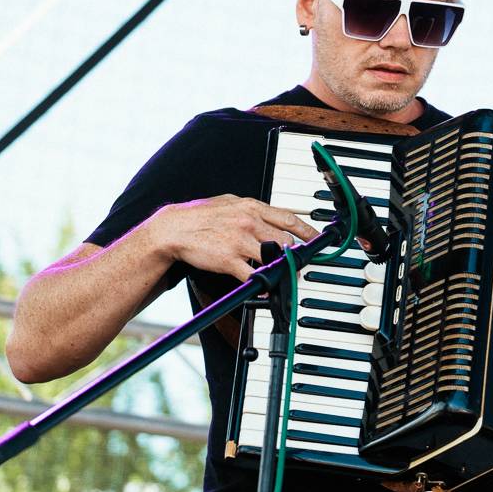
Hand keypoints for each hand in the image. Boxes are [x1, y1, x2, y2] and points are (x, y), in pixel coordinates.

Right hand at [150, 195, 318, 280]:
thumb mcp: (229, 203)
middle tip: (300, 262)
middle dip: (296, 254)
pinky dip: (263, 284)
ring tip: (285, 275)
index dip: (308, 230)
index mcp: (251, 207)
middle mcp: (249, 222)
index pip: (289, 218)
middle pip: (286, 240)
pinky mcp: (229, 260)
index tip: (319, 239)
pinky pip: (253, 275)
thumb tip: (269, 215)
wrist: (173, 229)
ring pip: (274, 257)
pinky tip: (266, 288)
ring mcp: (240, 241)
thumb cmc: (200, 216)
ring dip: (282, 268)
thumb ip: (250, 209)